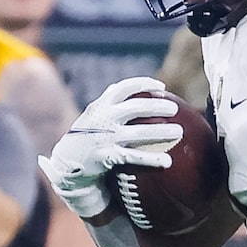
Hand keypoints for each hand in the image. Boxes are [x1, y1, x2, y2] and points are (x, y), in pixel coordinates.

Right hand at [46, 76, 182, 219]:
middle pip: (136, 107)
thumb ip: (112, 101)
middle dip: (158, 106)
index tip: (162, 88)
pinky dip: (152, 159)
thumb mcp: (94, 115)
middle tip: (175, 109)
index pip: (124, 88)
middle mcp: (103, 118)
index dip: (144, 85)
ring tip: (179, 132)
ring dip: (161, 132)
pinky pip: (133, 157)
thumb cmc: (87, 135)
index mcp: (100, 105)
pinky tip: (167, 161)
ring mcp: (105, 137)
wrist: (67, 162)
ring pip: (139, 132)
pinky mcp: (107, 156)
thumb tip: (137, 88)